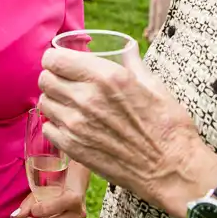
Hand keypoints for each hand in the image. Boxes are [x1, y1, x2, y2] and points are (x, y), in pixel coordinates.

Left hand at [37, 49, 216, 217]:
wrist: (171, 169)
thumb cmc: (168, 125)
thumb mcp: (153, 85)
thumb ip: (132, 63)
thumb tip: (126, 49)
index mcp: (105, 77)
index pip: (55, 59)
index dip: (56, 58)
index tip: (62, 62)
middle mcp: (86, 98)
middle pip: (45, 79)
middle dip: (53, 77)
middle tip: (66, 82)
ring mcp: (77, 125)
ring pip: (45, 102)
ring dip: (55, 101)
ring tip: (70, 104)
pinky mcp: (74, 148)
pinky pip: (48, 128)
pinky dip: (56, 125)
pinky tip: (72, 125)